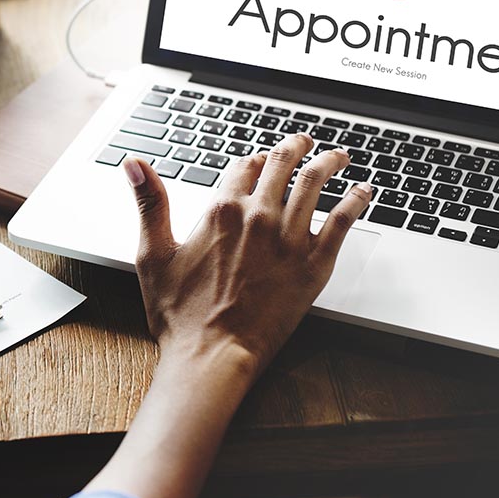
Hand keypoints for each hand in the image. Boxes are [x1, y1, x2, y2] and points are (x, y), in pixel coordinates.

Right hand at [124, 133, 371, 378]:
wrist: (213, 355)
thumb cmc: (179, 314)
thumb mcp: (153, 254)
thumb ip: (149, 203)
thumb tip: (134, 164)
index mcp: (220, 211)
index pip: (243, 166)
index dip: (252, 160)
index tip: (259, 161)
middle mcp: (257, 217)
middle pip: (282, 164)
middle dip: (295, 147)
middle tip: (304, 142)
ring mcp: (289, 239)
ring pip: (315, 183)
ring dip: (329, 162)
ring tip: (338, 156)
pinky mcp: (313, 265)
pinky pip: (342, 221)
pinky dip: (356, 200)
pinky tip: (364, 192)